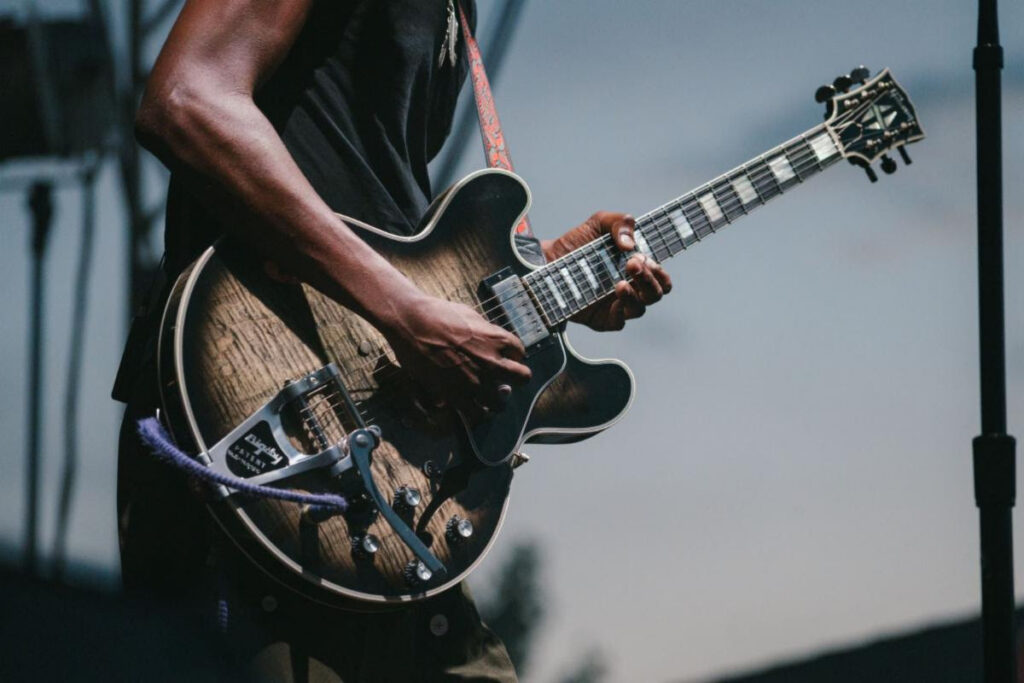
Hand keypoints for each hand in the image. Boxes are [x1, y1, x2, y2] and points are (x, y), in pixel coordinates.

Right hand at [381, 295, 531, 412]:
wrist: (412, 322)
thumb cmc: (439, 314)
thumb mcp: (471, 316)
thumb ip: (487, 332)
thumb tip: (492, 341)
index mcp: (497, 339)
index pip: (520, 353)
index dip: (511, 355)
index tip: (502, 357)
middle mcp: (491, 362)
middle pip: (522, 378)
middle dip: (514, 379)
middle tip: (504, 380)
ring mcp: (475, 381)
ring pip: (500, 403)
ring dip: (495, 401)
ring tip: (487, 399)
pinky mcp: (455, 394)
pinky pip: (475, 414)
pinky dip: (475, 413)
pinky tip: (472, 408)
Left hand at [542, 211, 671, 330]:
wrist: (547, 259)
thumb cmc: (577, 243)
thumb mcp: (600, 223)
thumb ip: (621, 223)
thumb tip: (630, 244)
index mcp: (636, 268)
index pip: (660, 277)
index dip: (658, 270)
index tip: (642, 257)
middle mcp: (631, 288)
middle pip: (656, 293)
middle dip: (649, 279)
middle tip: (632, 264)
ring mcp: (617, 304)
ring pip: (640, 309)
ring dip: (635, 295)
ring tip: (620, 282)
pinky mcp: (602, 318)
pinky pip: (620, 322)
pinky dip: (621, 311)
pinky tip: (614, 295)